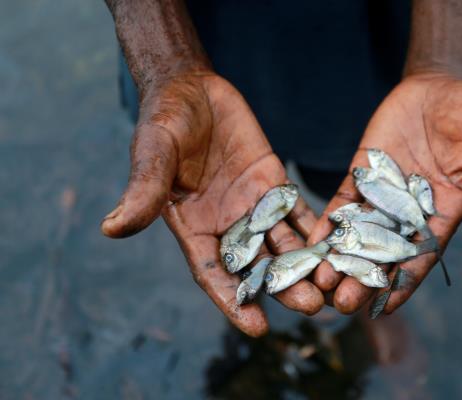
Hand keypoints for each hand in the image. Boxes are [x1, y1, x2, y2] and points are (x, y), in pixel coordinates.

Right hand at [101, 70, 322, 336]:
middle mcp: (225, 224)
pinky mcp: (273, 183)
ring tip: (331, 284)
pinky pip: (297, 211)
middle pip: (256, 264)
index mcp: (192, 226)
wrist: (192, 88)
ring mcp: (252, 205)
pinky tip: (340, 243)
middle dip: (281, 286)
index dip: (232, 300)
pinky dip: (317, 229)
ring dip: (305, 264)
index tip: (257, 327)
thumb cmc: (165, 120)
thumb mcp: (153, 152)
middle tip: (311, 306)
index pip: (212, 272)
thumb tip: (112, 229)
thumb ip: (143, 190)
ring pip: (282, 243)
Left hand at [308, 71, 461, 314]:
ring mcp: (380, 197)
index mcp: (443, 214)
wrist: (437, 86)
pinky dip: (325, 226)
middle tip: (339, 302)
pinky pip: (340, 207)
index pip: (422, 256)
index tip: (383, 308)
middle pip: (383, 255)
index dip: (404, 283)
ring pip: (356, 237)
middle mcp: (408, 214)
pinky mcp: (359, 179)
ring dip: (337, 261)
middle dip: (362, 279)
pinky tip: (306, 244)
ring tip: (315, 283)